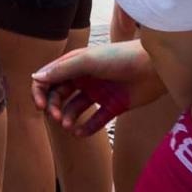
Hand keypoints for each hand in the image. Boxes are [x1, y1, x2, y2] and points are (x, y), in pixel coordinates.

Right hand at [32, 41, 165, 135]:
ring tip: (68, 126)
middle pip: (59, 95)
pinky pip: (95, 120)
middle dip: (54, 106)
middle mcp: (84, 78)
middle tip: (56, 117)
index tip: (40, 105)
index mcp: (74, 64)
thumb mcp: (88, 61)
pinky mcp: (113, 106)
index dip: (41, 92)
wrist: (155, 67)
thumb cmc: (120, 57)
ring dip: (67, 117)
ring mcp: (98, 93)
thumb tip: (35, 78)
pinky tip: (79, 133)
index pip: (49, 79)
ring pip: (75, 108)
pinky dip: (86, 128)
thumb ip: (62, 71)